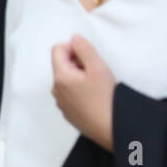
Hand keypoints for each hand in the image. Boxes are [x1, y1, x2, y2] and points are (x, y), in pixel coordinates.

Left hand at [50, 34, 115, 150]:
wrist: (110, 128)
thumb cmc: (105, 98)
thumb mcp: (98, 67)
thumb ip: (84, 49)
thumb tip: (74, 38)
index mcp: (60, 77)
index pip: (57, 49)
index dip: (73, 48)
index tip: (88, 57)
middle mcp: (56, 89)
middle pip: (62, 64)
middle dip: (78, 62)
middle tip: (95, 72)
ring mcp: (61, 102)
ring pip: (67, 79)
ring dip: (79, 77)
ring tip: (96, 86)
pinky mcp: (68, 112)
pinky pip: (70, 93)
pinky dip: (80, 90)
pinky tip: (94, 97)